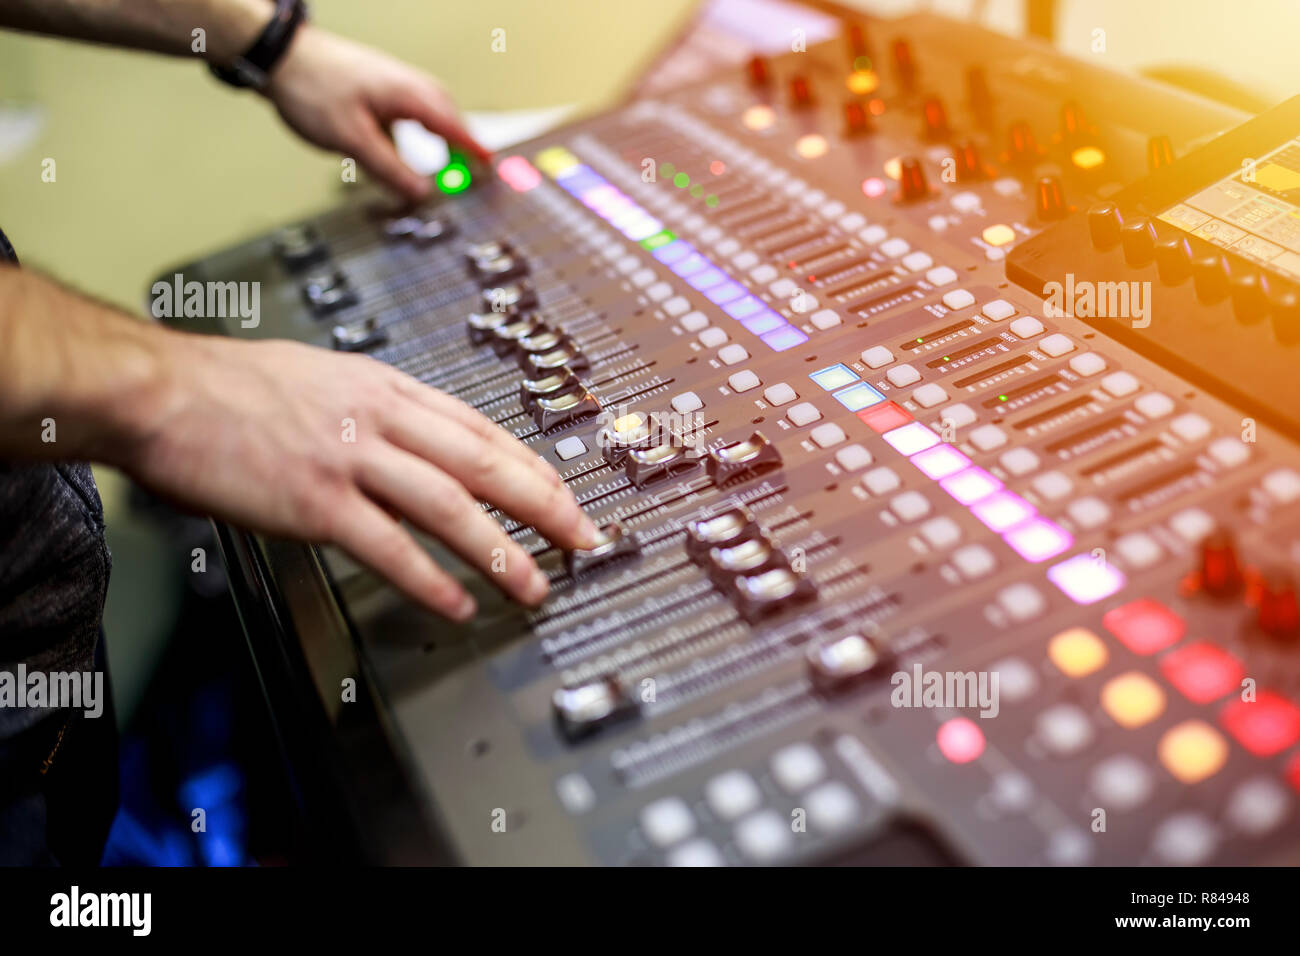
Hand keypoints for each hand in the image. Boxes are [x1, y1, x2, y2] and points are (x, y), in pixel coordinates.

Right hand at [117, 332, 598, 620]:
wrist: (161, 391)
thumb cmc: (232, 385)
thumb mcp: (324, 377)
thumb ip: (376, 409)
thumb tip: (416, 440)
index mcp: (385, 387)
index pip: (479, 428)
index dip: (531, 466)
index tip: (564, 494)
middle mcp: (379, 418)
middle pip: (484, 463)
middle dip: (544, 504)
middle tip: (583, 538)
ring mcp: (350, 459)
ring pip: (449, 506)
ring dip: (501, 550)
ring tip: (534, 583)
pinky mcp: (314, 501)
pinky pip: (388, 546)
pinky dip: (429, 578)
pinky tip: (457, 603)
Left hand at [263, 25, 491, 199]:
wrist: (280, 55)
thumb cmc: (312, 88)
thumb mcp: (353, 140)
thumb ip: (390, 169)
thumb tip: (420, 193)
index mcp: (408, 94)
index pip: (454, 127)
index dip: (474, 151)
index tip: (491, 168)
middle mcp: (407, 83)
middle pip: (448, 115)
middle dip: (463, 142)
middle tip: (475, 168)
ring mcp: (393, 80)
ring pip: (431, 109)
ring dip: (444, 133)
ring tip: (450, 157)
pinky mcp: (379, 83)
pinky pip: (413, 107)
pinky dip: (422, 125)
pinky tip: (410, 140)